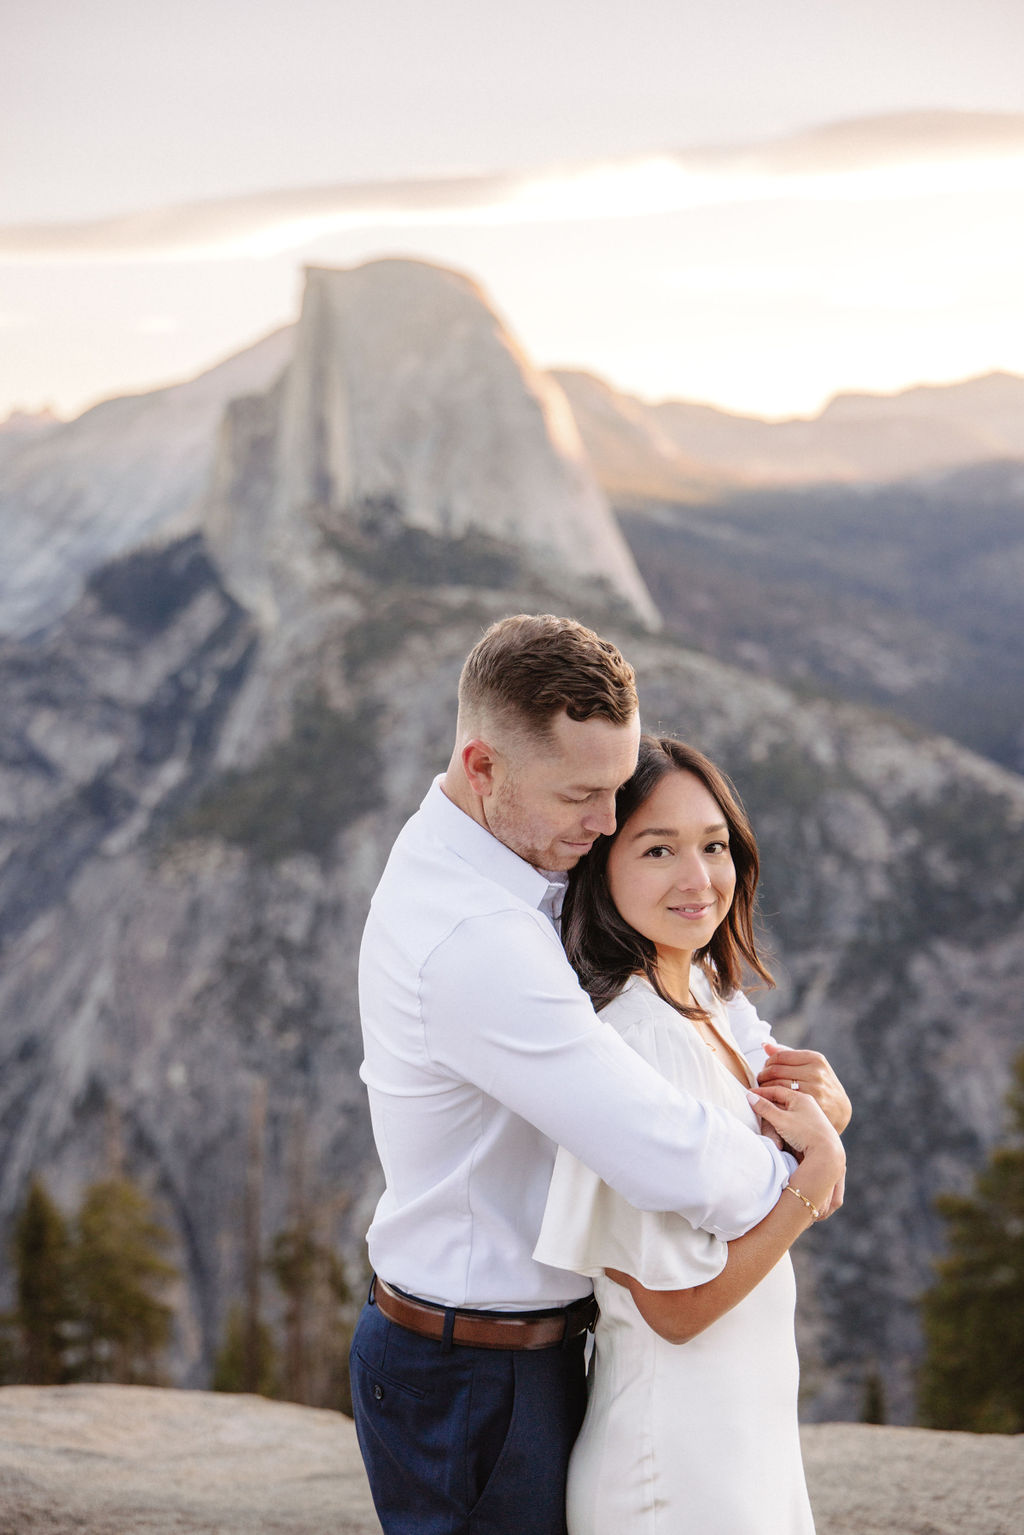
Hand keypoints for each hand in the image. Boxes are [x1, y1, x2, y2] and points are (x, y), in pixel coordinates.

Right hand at [746, 1082, 845, 1218]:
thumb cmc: (806, 1134)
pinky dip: (782, 1133)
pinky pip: (789, 1127)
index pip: (776, 1090)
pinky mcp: (808, 1130)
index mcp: (800, 1098)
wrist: (828, 1154)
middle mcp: (805, 1105)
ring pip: (783, 1117)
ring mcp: (807, 1118)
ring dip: (775, 1128)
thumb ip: (764, 1108)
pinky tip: (781, 1142)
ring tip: (775, 1139)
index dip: (760, 1092)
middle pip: (779, 1105)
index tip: (747, 1094)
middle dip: (767, 1114)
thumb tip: (750, 1096)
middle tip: (756, 1115)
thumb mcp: (781, 1120)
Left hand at [758, 1040, 851, 1132]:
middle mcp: (815, 1072)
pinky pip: (782, 1100)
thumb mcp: (811, 1065)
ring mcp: (814, 1089)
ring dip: (764, 1087)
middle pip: (775, 1070)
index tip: (765, 1068)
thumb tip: (765, 1045)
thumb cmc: (821, 1084)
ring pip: (776, 1085)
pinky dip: (772, 1099)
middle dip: (763, 1075)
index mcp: (815, 1059)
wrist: (840, 1110)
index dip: (768, 1063)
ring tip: (763, 1089)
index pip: (780, 1056)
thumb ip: (788, 1055)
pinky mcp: (810, 1104)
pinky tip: (771, 1099)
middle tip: (761, 1080)